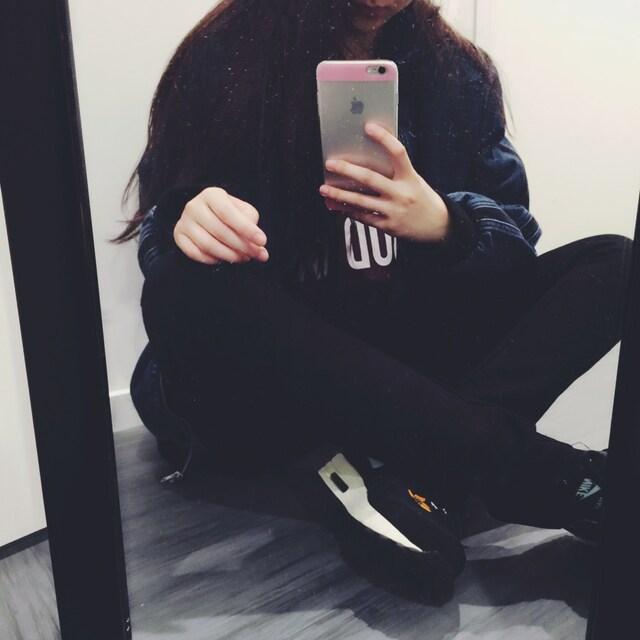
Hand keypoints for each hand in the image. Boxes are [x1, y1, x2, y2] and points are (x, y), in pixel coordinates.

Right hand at [174, 187, 268, 264]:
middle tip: (256, 255)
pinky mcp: (178, 235)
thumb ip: (251, 223)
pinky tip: (223, 259)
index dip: (246, 229)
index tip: (262, 241)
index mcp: (211, 195)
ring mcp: (184, 221)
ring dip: (229, 256)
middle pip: (220, 232)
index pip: (229, 214)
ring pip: (208, 245)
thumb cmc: (228, 214)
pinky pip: (195, 253)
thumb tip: (258, 244)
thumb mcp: (242, 211)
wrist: (204, 215)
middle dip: (242, 247)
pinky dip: (212, 260)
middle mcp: (194, 206)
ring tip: (242, 258)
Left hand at [319, 122, 450, 242]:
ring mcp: (394, 211)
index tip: (369, 127)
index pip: (398, 152)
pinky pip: (363, 217)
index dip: (384, 138)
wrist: (438, 225)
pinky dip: (348, 210)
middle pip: (370, 178)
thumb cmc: (421, 198)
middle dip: (347, 170)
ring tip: (324, 189)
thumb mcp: (414, 180)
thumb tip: (368, 159)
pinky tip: (337, 205)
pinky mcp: (388, 226)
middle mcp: (401, 193)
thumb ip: (395, 171)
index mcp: (410, 177)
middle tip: (330, 164)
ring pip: (361, 201)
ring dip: (339, 194)